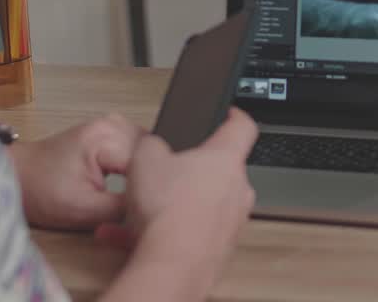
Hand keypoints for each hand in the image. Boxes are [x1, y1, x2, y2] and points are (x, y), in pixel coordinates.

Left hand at [10, 114, 145, 230]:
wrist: (19, 175)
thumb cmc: (42, 191)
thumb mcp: (83, 210)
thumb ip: (123, 208)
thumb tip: (152, 207)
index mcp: (106, 137)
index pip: (149, 164)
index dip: (150, 189)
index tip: (144, 209)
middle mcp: (115, 123)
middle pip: (153, 155)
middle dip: (150, 179)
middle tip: (139, 203)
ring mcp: (115, 123)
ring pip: (150, 152)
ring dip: (146, 172)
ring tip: (133, 193)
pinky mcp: (113, 130)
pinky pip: (139, 148)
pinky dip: (138, 166)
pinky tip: (129, 182)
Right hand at [97, 110, 257, 296]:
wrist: (173, 263)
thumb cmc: (168, 210)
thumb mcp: (145, 158)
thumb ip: (152, 144)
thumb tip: (152, 146)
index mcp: (226, 158)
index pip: (242, 127)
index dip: (234, 115)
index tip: (230, 113)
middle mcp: (238, 189)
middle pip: (220, 170)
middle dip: (194, 170)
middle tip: (168, 171)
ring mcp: (232, 221)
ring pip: (204, 205)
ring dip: (177, 205)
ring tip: (143, 210)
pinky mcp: (221, 248)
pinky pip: (194, 232)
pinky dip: (170, 231)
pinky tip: (135, 236)